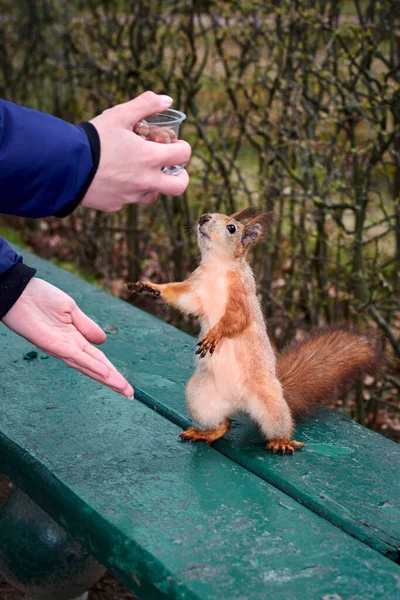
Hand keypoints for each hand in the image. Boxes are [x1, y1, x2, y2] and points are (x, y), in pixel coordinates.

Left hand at [2, 278, 133, 397]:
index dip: (111, 370)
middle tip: (130, 394)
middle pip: (95, 367)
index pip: (97, 358)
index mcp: (74, 338)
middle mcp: (68, 348)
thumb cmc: (41, 297)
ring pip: (88, 366)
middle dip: (113, 381)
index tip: (125, 383)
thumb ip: (87, 326)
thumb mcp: (71, 309)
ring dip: (106, 378)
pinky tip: (104, 373)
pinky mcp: (53, 344)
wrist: (19, 291)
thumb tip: (103, 341)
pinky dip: (91, 365)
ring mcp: (61, 348)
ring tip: (122, 388)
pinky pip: (76, 357)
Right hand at [82, 92, 191, 210]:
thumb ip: (145, 104)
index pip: (184, 155)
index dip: (183, 147)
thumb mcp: (119, 115)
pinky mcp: (115, 205)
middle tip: (171, 167)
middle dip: (180, 177)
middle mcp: (145, 181)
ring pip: (153, 195)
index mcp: (150, 158)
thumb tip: (168, 99)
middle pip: (179, 187)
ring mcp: (131, 196)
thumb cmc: (93, 138)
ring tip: (140, 171)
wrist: (65, 164)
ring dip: (152, 184)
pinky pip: (128, 199)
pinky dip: (127, 190)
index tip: (174, 144)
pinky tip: (114, 178)